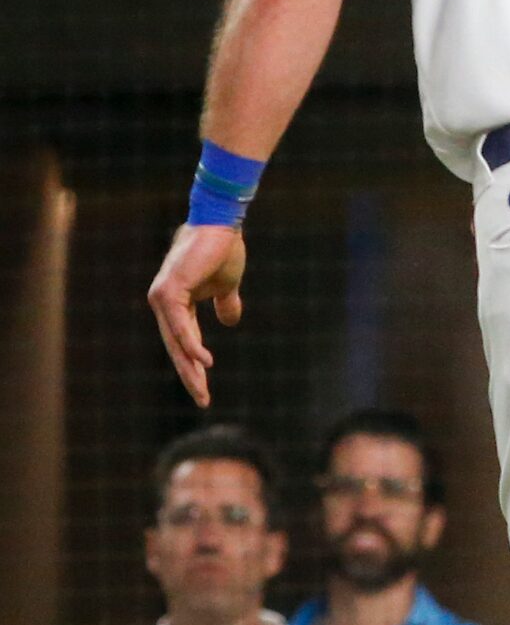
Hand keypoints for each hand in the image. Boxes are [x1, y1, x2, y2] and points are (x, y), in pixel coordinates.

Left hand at [147, 223, 246, 407]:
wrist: (221, 224)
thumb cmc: (223, 249)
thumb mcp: (227, 285)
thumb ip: (226, 303)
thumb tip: (231, 321)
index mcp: (176, 303)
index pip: (182, 341)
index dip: (193, 365)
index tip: (204, 388)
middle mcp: (163, 302)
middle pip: (175, 347)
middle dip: (190, 375)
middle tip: (202, 400)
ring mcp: (162, 297)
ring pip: (176, 342)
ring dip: (190, 368)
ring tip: (202, 390)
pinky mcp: (169, 292)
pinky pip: (181, 327)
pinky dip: (191, 345)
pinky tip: (204, 361)